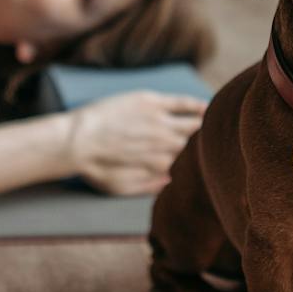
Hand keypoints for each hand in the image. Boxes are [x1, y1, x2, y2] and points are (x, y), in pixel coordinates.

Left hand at [64, 91, 207, 195]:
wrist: (74, 141)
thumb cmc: (93, 168)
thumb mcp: (119, 189)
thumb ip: (147, 188)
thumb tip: (169, 182)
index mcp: (162, 167)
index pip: (189, 164)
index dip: (197, 162)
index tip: (203, 161)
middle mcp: (167, 145)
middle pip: (195, 144)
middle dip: (206, 144)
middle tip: (215, 142)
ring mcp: (160, 122)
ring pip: (193, 124)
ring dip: (207, 125)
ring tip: (217, 123)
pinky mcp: (151, 103)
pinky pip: (182, 102)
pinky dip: (196, 104)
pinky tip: (206, 106)